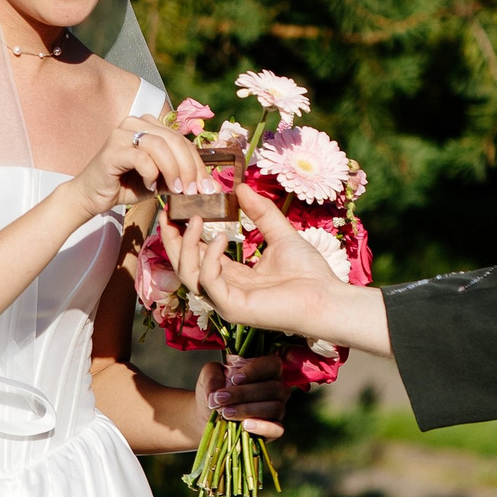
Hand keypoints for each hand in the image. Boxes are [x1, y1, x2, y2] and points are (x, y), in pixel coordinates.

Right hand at [61, 117, 206, 217]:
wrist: (92, 196)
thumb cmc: (125, 186)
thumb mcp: (159, 180)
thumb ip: (178, 176)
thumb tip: (207, 184)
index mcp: (149, 125)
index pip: (182, 140)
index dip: (198, 163)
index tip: (206, 187)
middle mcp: (135, 123)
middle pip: (174, 140)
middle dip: (189, 168)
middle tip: (194, 191)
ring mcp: (122, 133)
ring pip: (160, 146)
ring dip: (173, 170)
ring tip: (175, 190)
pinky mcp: (112, 149)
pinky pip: (142, 158)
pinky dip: (151, 174)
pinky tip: (150, 187)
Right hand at [162, 190, 391, 355]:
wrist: (327, 297)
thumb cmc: (309, 273)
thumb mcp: (280, 233)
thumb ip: (260, 212)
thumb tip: (241, 187)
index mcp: (233, 276)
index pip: (198, 254)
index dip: (184, 232)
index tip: (178, 209)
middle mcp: (224, 290)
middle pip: (184, 265)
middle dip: (172, 239)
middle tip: (169, 212)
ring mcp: (225, 301)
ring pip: (188, 274)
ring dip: (186, 245)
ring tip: (195, 218)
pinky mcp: (232, 308)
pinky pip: (208, 282)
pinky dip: (209, 258)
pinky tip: (219, 237)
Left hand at [196, 353, 287, 439]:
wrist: (209, 416)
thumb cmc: (215, 391)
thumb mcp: (209, 376)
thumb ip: (212, 376)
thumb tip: (217, 393)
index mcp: (267, 370)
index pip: (273, 364)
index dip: (255, 370)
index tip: (234, 379)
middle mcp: (277, 389)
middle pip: (273, 388)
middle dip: (244, 394)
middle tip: (221, 399)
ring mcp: (278, 409)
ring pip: (274, 407)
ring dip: (248, 410)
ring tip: (226, 413)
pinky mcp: (274, 429)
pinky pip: (277, 429)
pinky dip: (262, 427)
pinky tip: (244, 426)